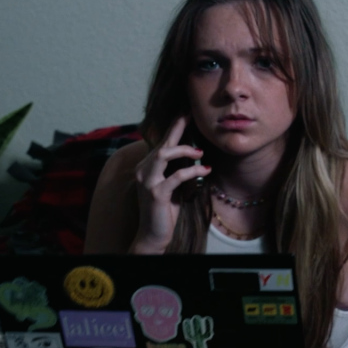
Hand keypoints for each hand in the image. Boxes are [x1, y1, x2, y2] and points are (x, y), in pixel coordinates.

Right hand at [129, 116, 210, 253]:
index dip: (175, 127)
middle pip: (162, 143)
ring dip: (184, 150)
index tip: (187, 112)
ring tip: (200, 153)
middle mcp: (143, 170)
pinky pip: (176, 176)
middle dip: (178, 127)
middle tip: (193, 115)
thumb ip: (176, 169)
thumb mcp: (172, 186)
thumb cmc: (165, 210)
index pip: (162, 143)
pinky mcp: (156, 194)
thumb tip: (194, 152)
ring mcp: (147, 182)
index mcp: (147, 167)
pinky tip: (205, 170)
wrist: (153, 235)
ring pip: (164, 155)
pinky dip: (192, 171)